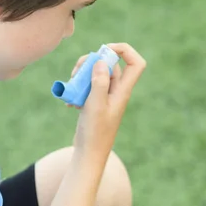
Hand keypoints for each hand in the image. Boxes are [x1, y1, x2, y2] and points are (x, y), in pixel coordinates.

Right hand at [71, 43, 146, 158]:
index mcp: (123, 91)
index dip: (125, 51)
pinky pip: (88, 87)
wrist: (89, 154)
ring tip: (71, 85)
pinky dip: (78, 89)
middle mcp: (116, 92)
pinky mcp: (95, 103)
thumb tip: (102, 60)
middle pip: (110, 65)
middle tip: (77, 71)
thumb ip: (99, 82)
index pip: (136, 63)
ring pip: (96, 75)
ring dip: (82, 75)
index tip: (105, 50)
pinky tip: (69, 102)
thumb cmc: (95, 132)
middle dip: (92, 62)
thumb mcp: (95, 105)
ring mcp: (105, 97)